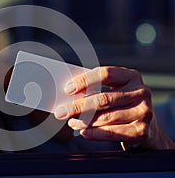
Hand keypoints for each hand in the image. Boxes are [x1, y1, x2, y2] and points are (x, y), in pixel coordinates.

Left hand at [53, 66, 174, 149]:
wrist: (145, 127)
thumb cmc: (121, 104)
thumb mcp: (113, 91)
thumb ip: (96, 89)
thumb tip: (67, 94)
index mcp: (131, 76)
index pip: (105, 74)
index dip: (84, 81)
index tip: (67, 89)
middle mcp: (140, 92)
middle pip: (103, 98)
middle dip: (77, 106)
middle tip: (61, 112)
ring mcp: (143, 112)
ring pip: (106, 117)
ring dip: (83, 121)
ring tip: (71, 122)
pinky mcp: (141, 131)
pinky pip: (112, 133)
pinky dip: (94, 133)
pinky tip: (83, 131)